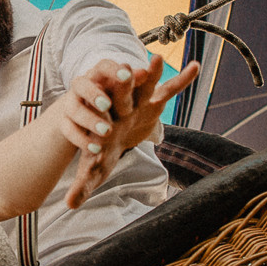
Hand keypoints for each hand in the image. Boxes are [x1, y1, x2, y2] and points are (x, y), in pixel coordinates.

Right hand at [52, 58, 139, 157]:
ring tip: (107, 131)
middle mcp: (81, 87)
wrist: (82, 114)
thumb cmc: (108, 97)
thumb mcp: (122, 92)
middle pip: (81, 84)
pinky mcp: (65, 123)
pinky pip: (68, 130)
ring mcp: (70, 104)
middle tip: (107, 105)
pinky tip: (95, 148)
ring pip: (74, 109)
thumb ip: (133, 83)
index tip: (127, 76)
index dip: (113, 70)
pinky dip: (81, 139)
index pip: (103, 66)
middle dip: (93, 94)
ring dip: (90, 120)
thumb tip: (145, 73)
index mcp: (98, 76)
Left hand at [65, 57, 198, 206]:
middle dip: (123, 86)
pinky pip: (170, 89)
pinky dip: (183, 79)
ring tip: (155, 60)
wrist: (113, 132)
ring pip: (144, 84)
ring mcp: (138, 101)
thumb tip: (71, 205)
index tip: (102, 137)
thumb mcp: (95, 168)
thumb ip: (85, 184)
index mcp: (100, 120)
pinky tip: (196, 66)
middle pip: (120, 94)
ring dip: (151, 72)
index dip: (99, 123)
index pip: (97, 118)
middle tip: (125, 74)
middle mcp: (118, 106)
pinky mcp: (155, 102)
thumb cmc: (103, 149)